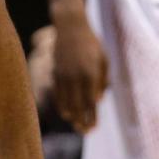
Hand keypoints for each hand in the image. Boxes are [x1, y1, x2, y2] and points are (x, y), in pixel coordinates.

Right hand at [51, 9, 109, 132]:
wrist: (70, 27)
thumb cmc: (91, 43)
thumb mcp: (103, 59)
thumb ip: (102, 80)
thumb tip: (98, 100)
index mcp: (91, 73)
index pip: (91, 102)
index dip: (92, 117)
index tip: (93, 128)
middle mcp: (76, 76)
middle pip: (77, 106)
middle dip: (81, 121)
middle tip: (85, 131)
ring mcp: (64, 75)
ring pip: (65, 101)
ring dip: (71, 116)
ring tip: (76, 125)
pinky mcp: (55, 72)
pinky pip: (58, 94)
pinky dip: (61, 105)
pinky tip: (66, 112)